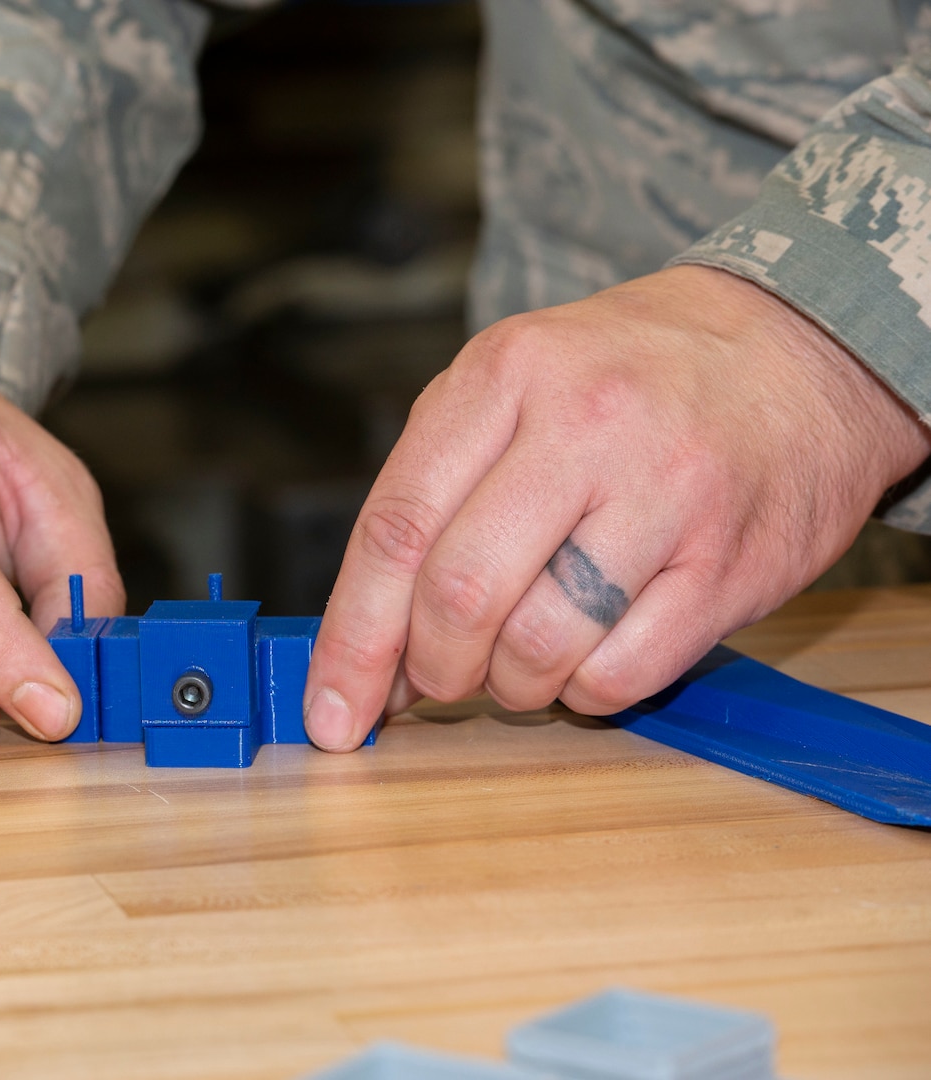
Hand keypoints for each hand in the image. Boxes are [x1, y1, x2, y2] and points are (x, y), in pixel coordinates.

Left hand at [304, 265, 930, 748]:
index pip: (395, 530)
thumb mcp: (512, 386)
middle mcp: (582, 427)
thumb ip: (433, 497)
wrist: (799, 347)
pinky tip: (585, 658)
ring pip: (537, 646)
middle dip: (431, 666)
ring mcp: (665, 494)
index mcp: (504, 377)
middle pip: (459, 594)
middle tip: (439, 678)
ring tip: (518, 663)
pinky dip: (583, 692)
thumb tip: (371, 649)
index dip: (352, 638)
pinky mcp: (731, 563)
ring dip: (509, 686)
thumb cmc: (626, 380)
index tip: (330, 711)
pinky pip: (622, 673)